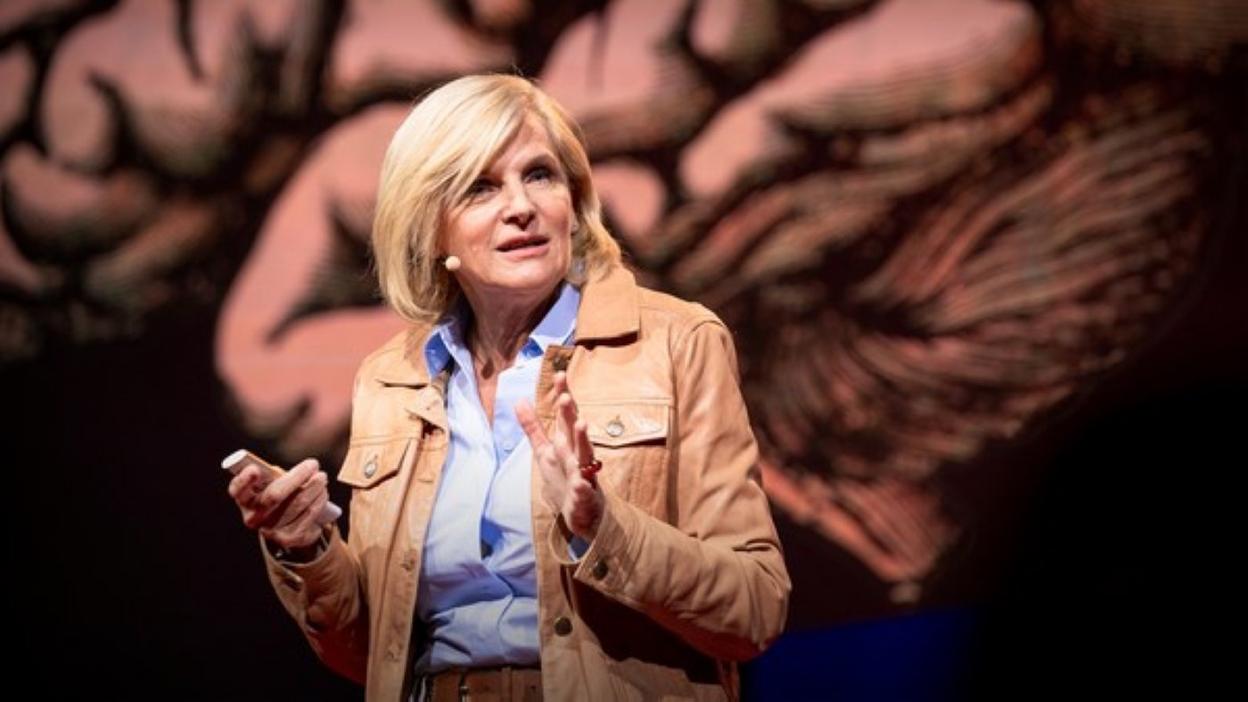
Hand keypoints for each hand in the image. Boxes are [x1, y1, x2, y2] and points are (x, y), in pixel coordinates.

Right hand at [227, 458, 329, 551]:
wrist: (287, 526)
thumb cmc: (279, 496)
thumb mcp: (272, 484)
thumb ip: (277, 475)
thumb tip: (301, 468)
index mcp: (245, 500)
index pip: (237, 490)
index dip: (244, 480)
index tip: (254, 469)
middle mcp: (253, 518)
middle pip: (274, 495)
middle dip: (296, 477)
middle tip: (313, 464)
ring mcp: (270, 530)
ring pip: (297, 504)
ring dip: (313, 487)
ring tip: (321, 477)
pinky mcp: (289, 538)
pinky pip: (308, 515)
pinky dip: (319, 500)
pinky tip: (323, 492)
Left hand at [516, 371, 602, 539]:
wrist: (585, 513)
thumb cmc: (566, 477)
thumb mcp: (545, 451)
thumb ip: (533, 427)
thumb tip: (519, 400)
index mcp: (566, 442)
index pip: (565, 415)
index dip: (563, 394)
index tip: (559, 374)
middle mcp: (577, 454)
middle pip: (574, 430)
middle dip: (570, 414)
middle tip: (565, 396)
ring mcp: (583, 474)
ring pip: (585, 455)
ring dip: (583, 440)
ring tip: (582, 424)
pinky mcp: (585, 496)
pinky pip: (584, 491)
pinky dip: (582, 487)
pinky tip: (580, 484)